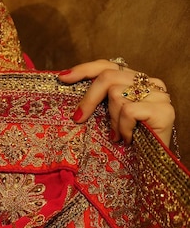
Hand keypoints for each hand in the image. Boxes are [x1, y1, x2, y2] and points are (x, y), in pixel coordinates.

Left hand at [58, 59, 174, 146]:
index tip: (63, 78)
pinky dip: (123, 128)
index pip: (107, 65)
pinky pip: (128, 111)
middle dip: (89, 99)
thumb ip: (99, 98)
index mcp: (134, 80)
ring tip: (117, 134)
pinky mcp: (164, 110)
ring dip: (112, 120)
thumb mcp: (108, 114)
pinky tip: (127, 139)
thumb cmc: (126, 137)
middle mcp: (149, 82)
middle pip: (108, 77)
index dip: (84, 69)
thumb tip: (66, 84)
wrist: (151, 161)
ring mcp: (159, 95)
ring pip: (117, 95)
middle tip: (79, 118)